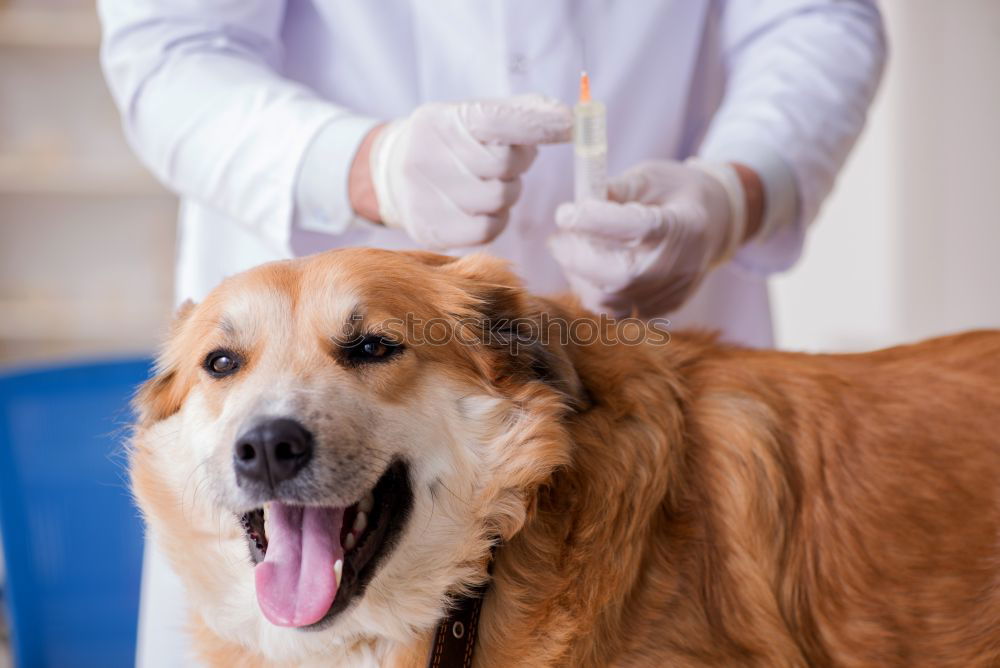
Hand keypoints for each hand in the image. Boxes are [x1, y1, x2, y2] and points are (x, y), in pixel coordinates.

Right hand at [361, 94, 570, 248]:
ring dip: (507, 191)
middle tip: (507, 161)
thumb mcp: (470, 117)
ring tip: (489, 182)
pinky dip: (496, 218)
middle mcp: (427, 154)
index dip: (537, 123)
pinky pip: (487, 229)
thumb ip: (516, 113)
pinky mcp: (430, 229)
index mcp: (442, 120)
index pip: (497, 119)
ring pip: (499, 198)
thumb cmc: (447, 144)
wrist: (389, 176)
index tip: (570, 124)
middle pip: (504, 164)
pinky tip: (482, 207)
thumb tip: (563, 116)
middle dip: (517, 163)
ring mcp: (424, 195)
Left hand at [550, 160, 756, 316]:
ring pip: (607, 299)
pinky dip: (594, 290)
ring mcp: (669, 293)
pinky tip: (591, 268)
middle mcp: (677, 265)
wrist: (714, 224)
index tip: (565, 212)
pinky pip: (614, 310)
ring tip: (574, 250)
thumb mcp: (650, 177)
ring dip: (579, 276)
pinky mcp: (660, 309)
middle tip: (559, 237)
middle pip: (617, 275)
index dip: (593, 221)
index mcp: (679, 224)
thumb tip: (578, 205)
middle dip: (576, 256)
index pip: (634, 227)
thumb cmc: (676, 194)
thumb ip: (615, 188)